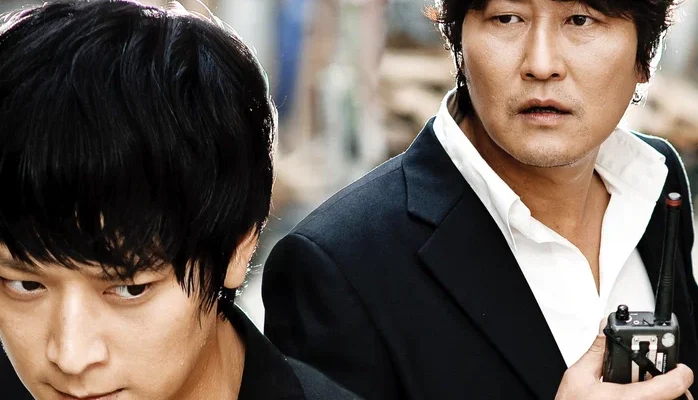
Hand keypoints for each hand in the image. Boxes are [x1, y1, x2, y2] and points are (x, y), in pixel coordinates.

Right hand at [555, 331, 693, 399]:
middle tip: (651, 377)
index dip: (681, 371)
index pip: (675, 384)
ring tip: (639, 389)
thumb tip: (605, 330)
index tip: (678, 366)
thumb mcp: (579, 377)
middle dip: (667, 383)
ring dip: (660, 395)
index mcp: (631, 399)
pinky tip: (630, 399)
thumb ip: (596, 352)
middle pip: (676, 396)